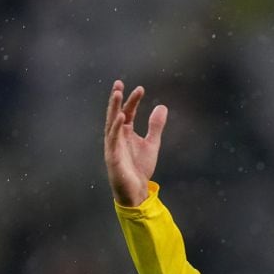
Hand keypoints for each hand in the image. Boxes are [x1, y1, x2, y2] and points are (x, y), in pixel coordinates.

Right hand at [104, 79, 166, 206]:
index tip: (140, 89)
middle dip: (117, 98)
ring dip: (113, 108)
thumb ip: (155, 126)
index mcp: (125, 132)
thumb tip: (162, 106)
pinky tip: (120, 116)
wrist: (136, 190)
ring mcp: (113, 145)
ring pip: (111, 123)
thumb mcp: (152, 143)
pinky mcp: (112, 156)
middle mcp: (117, 136)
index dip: (133, 100)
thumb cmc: (140, 167)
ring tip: (117, 93)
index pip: (128, 112)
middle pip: (115, 113)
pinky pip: (113, 139)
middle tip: (118, 83)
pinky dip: (116, 127)